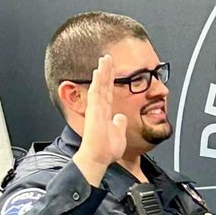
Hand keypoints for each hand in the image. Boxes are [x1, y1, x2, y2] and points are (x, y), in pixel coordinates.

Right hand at [73, 55, 127, 184]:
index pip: (109, 92)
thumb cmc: (106, 150)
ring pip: (99, 86)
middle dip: (106, 71)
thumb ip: (119, 124)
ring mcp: (96, 109)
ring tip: (104, 59)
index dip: (111, 80)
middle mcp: (100, 108)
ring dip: (102, 72)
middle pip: (103, 85)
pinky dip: (97, 82)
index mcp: (106, 113)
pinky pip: (96, 93)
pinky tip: (98, 72)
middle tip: (108, 57)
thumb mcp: (118, 134)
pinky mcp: (94, 111)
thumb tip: (121, 118)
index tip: (112, 69)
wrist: (99, 157)